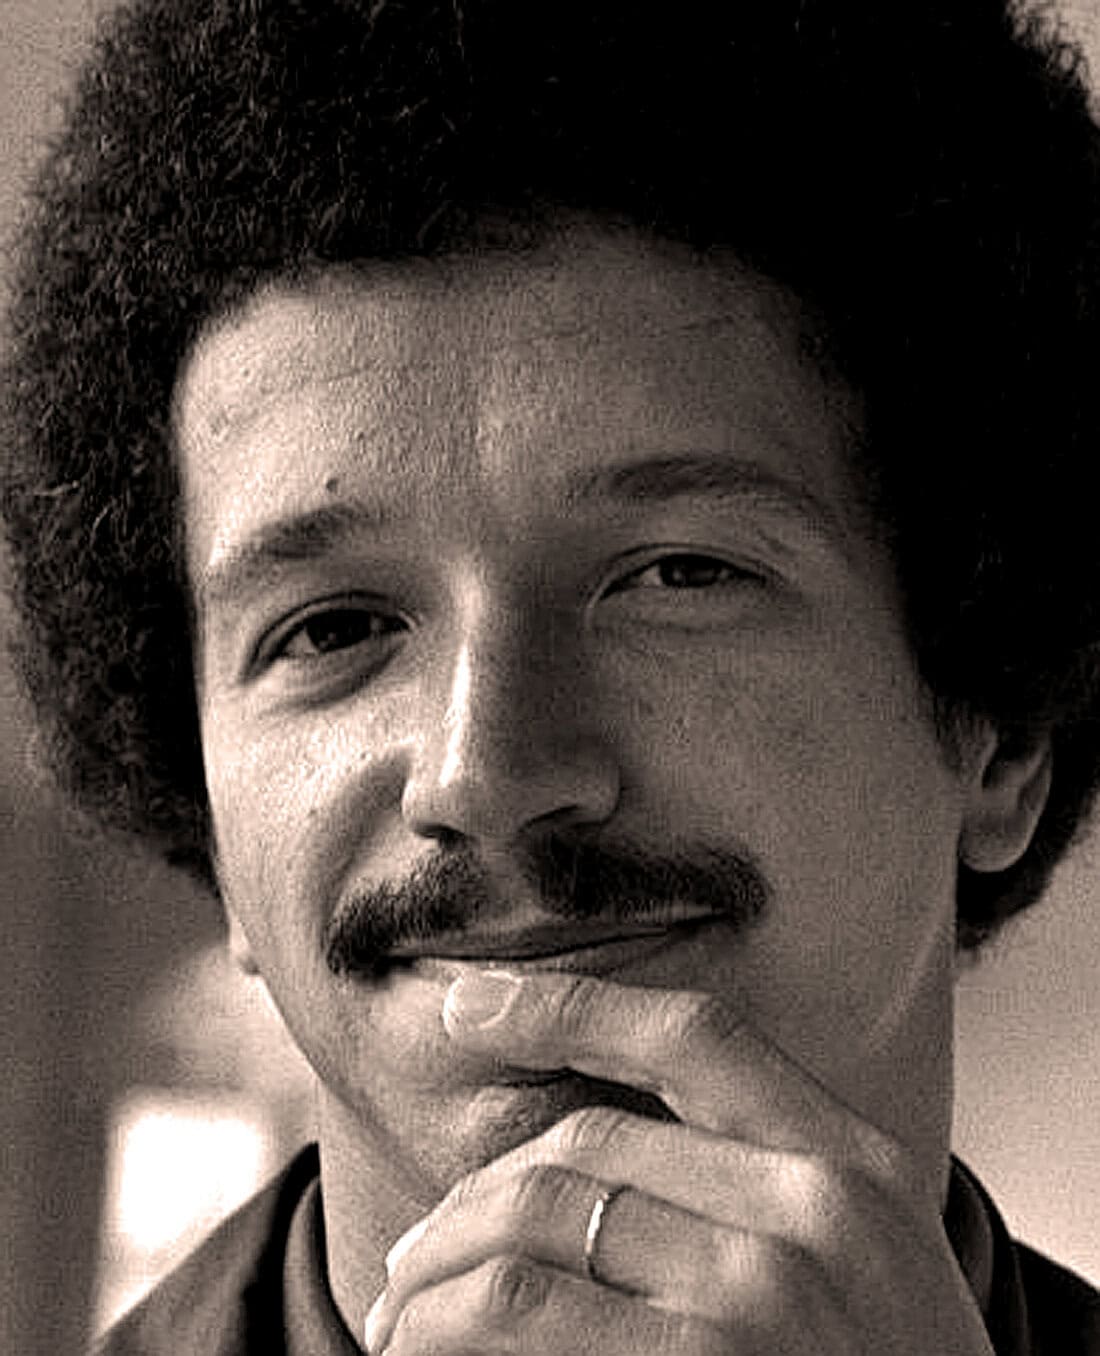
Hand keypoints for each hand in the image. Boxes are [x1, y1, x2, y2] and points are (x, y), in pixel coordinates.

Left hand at [363, 972, 992, 1354]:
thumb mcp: (862, 1262)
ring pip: (531, 1225)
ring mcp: (761, 1299)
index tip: (465, 1005)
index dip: (564, 1005)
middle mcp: (812, 1211)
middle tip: (409, 1262)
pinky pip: (525, 1313)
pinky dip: (449, 1328)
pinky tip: (428, 1350)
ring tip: (400, 1320)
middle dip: (467, 1197)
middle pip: (582, 1144)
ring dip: (436, 1273)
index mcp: (852, 1161)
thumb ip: (757, 1190)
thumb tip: (568, 1162)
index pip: (690, 1037)